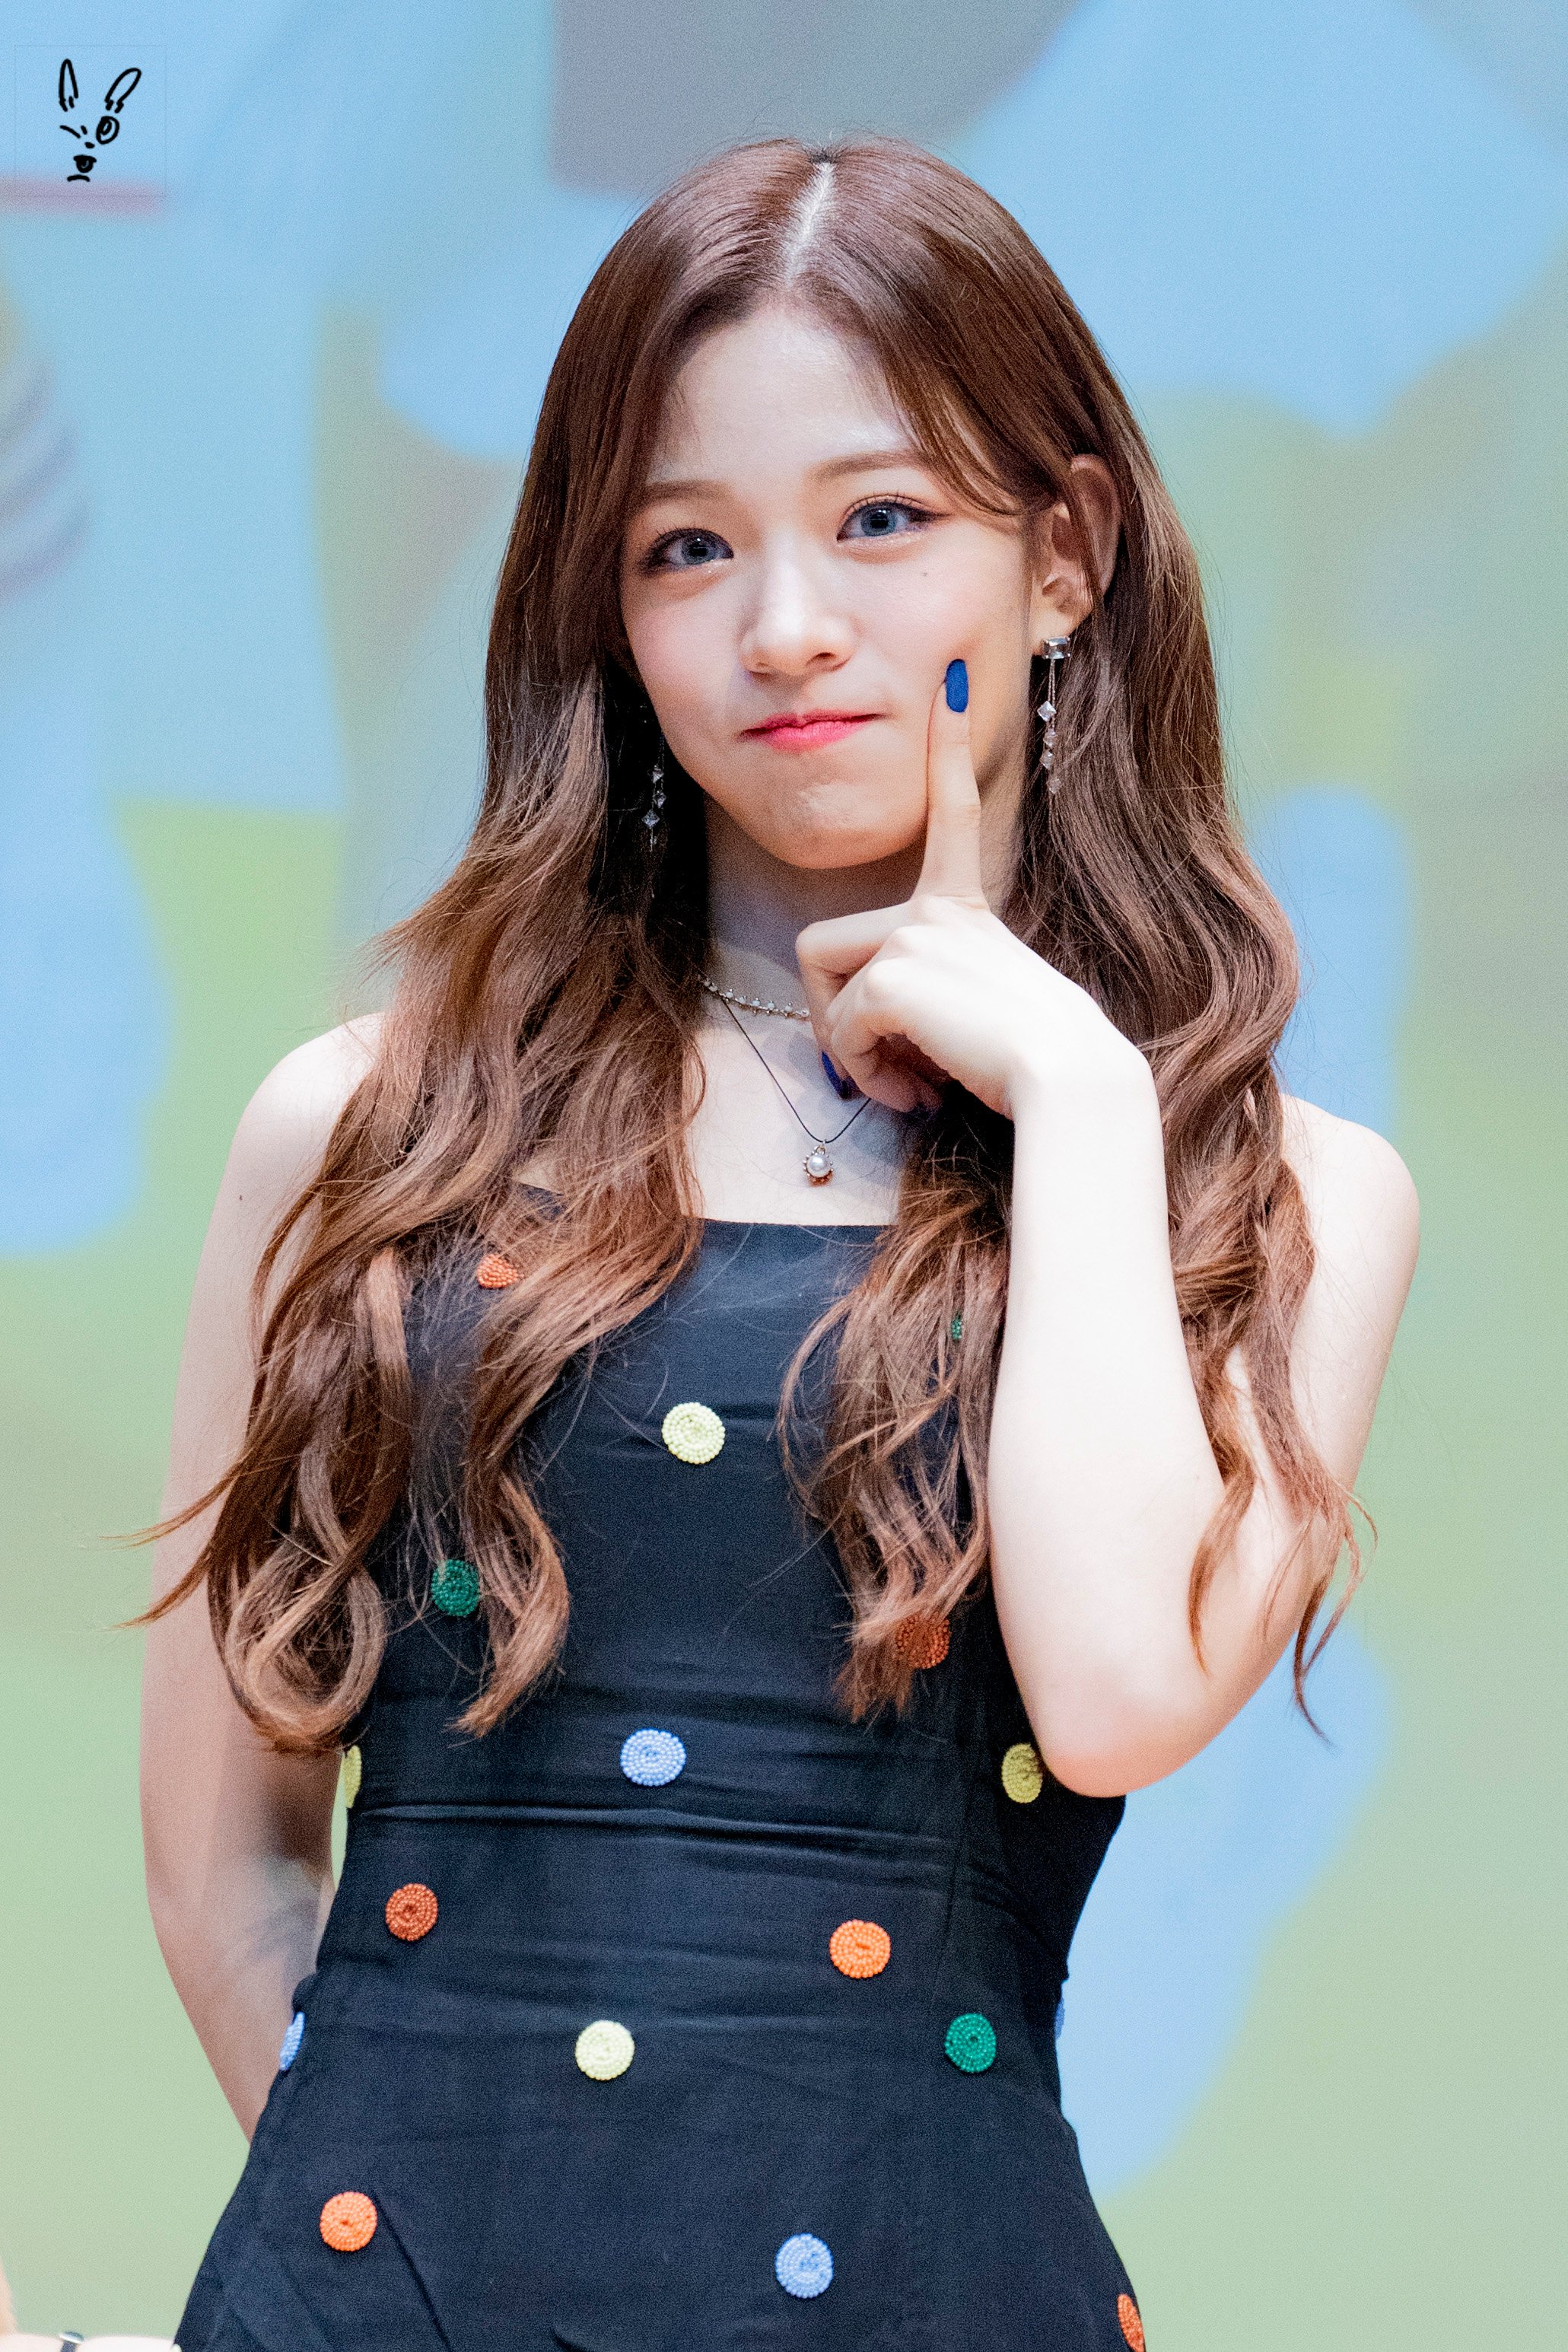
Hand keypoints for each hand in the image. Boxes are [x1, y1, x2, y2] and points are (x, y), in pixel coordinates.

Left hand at [794, 661, 1151, 1120]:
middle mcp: (938, 908)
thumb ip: (917, 1009)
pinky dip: (866, 1075)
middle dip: (829, 1016)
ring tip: (907, 1085)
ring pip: (824, 993)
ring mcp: (915, 933)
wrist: (1068, 1080)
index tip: (951, 685)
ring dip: (851, 1052)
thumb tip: (854, 1054)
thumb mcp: (971, 1017)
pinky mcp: (895, 972)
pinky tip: (916, 1096)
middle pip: (823, 947)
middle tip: (882, 1068)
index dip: (950, 751)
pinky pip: (841, 1031)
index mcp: (966, 908)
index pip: (955, 813)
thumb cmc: (1031, 1066)